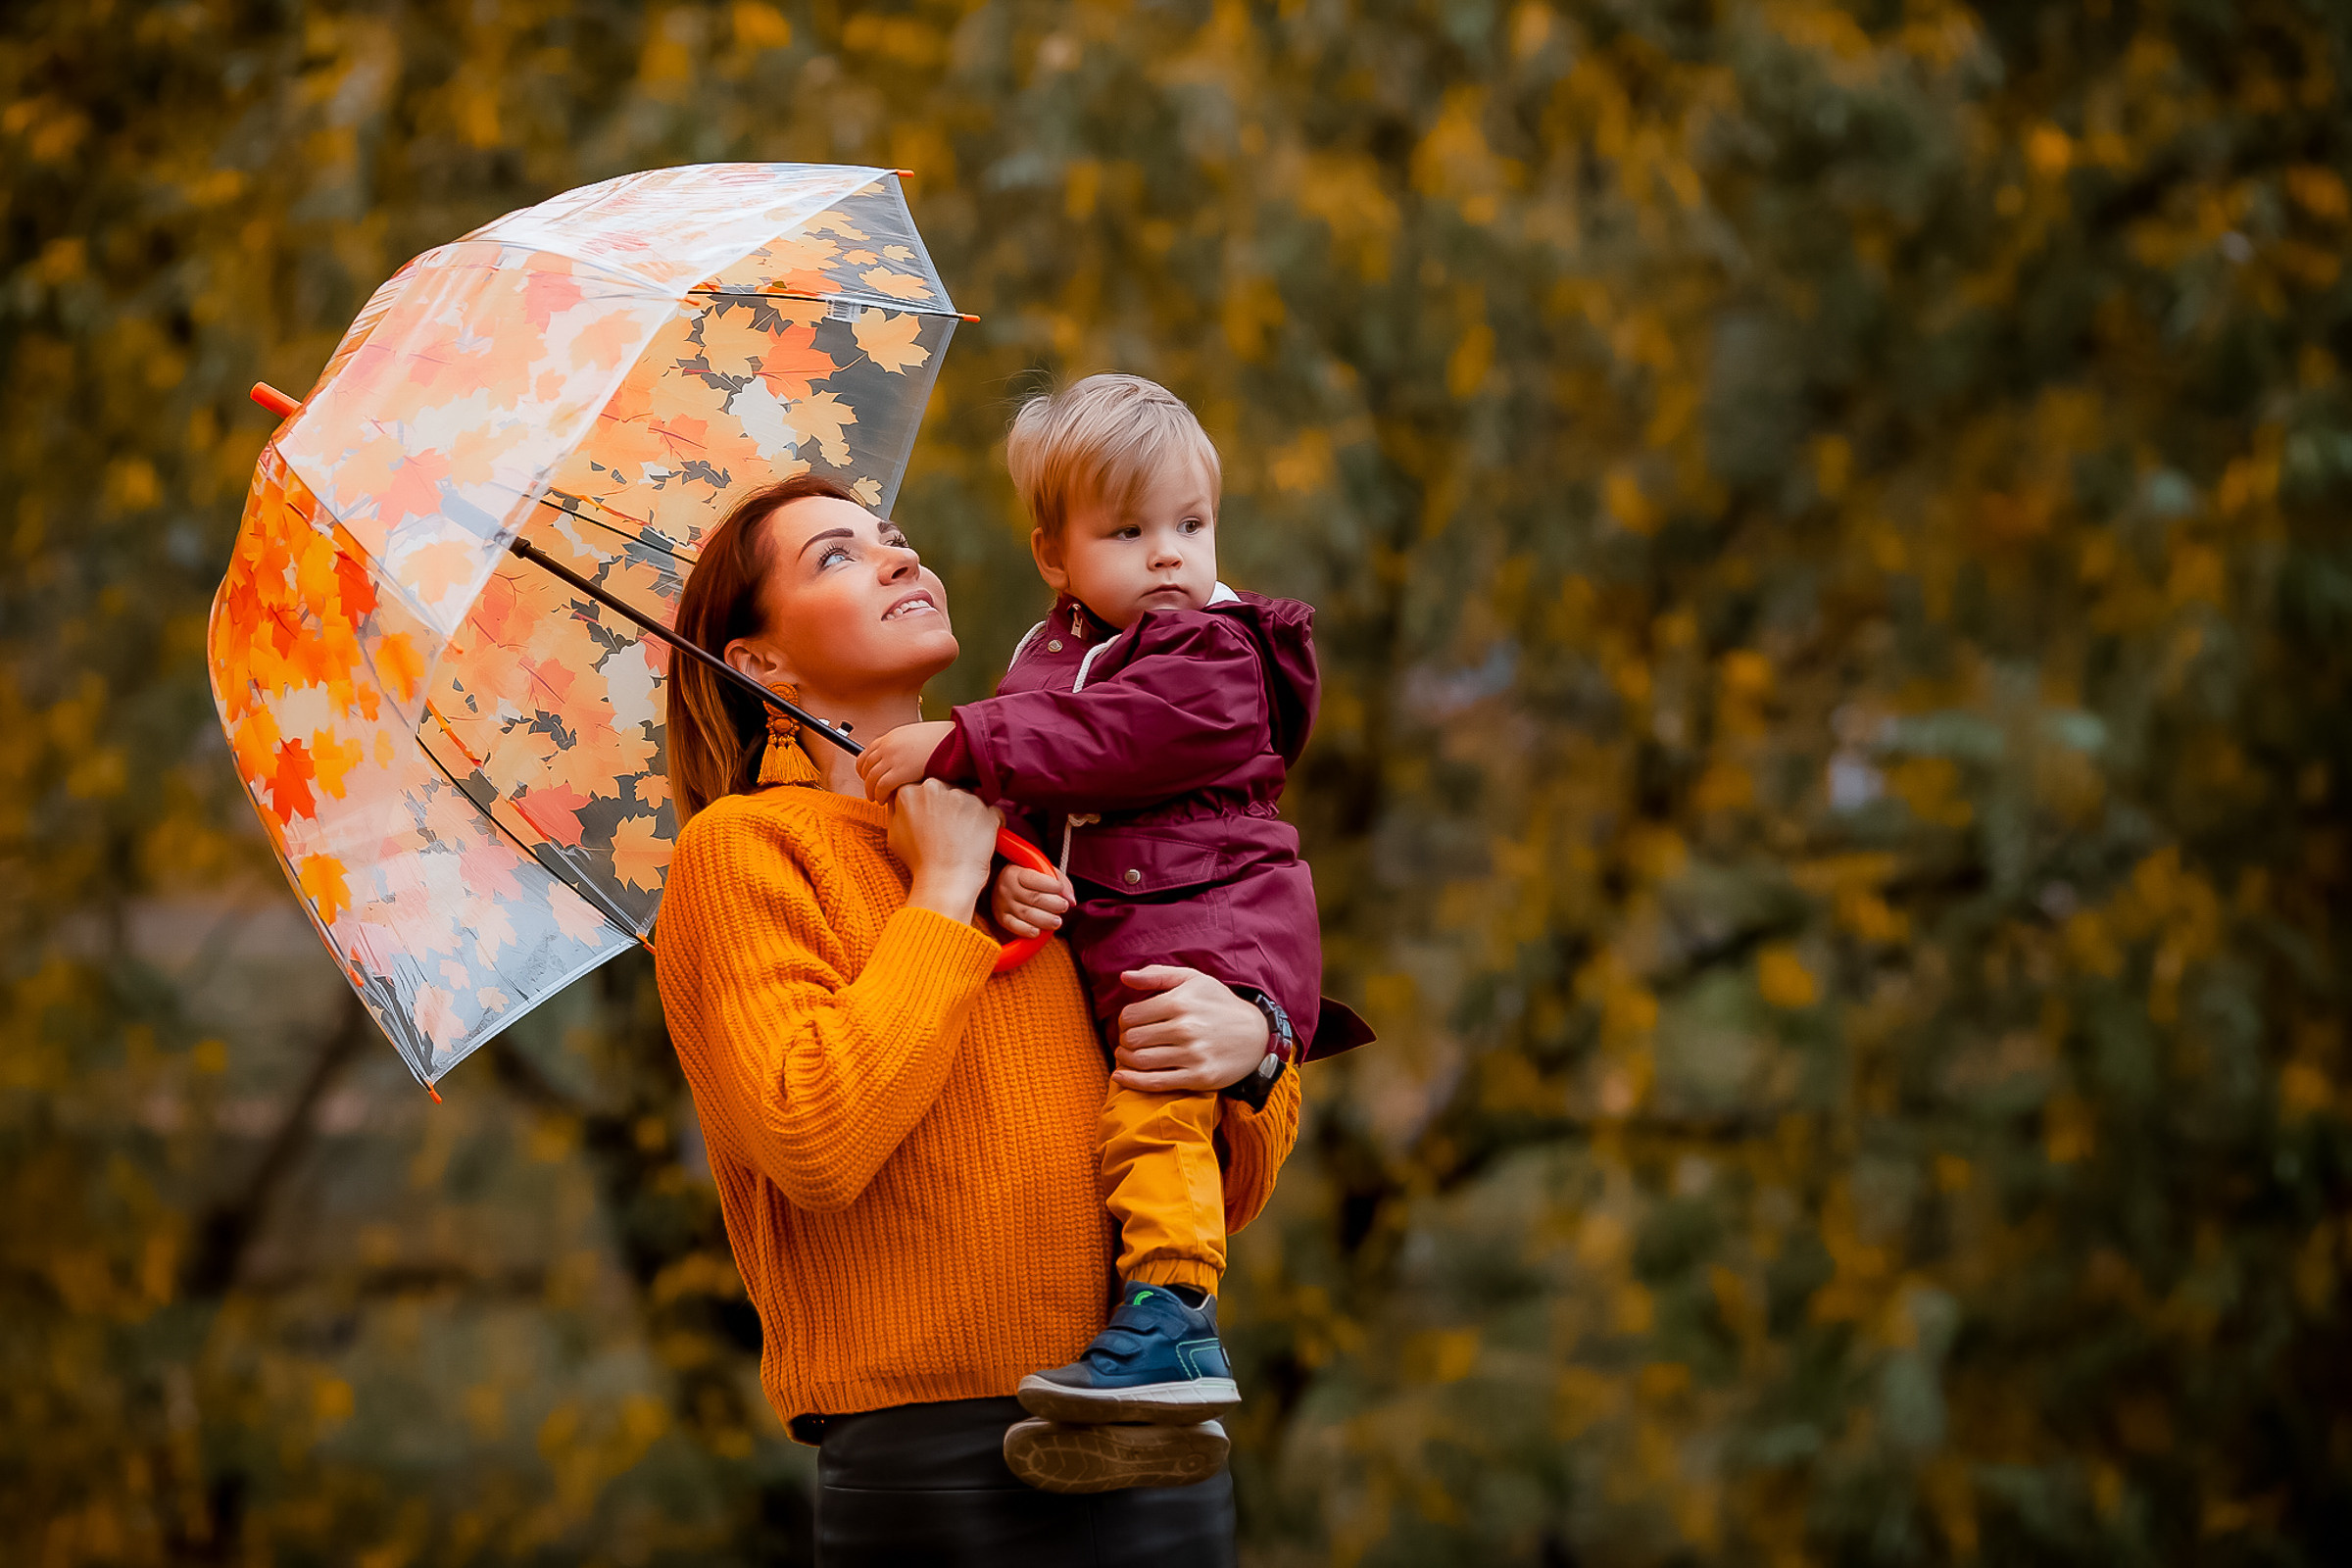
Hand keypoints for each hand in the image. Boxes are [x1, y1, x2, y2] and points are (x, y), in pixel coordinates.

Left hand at [858, 720, 956, 802]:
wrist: (954, 739)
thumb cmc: (942, 740)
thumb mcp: (917, 737)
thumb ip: (905, 746)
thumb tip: (904, 757)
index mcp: (891, 737)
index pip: (867, 752)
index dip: (863, 767)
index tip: (865, 775)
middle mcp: (888, 746)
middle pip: (866, 766)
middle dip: (865, 780)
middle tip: (870, 789)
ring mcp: (892, 759)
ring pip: (870, 778)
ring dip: (871, 790)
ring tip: (876, 798)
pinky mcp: (900, 772)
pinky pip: (881, 786)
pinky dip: (879, 795)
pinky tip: (884, 800)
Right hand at [887, 780, 1000, 923]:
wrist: (945, 882)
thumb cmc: (918, 862)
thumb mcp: (894, 833)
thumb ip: (897, 808)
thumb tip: (900, 796)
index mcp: (909, 791)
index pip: (921, 787)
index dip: (927, 805)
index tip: (931, 820)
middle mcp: (936, 787)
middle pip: (945, 788)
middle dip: (947, 805)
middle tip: (947, 831)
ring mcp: (963, 796)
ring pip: (967, 798)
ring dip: (967, 813)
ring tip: (961, 838)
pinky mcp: (986, 809)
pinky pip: (990, 811)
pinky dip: (987, 823)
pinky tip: (978, 839)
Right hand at [992, 863, 1072, 939]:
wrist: (998, 884)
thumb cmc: (1025, 878)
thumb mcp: (1040, 871)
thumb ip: (1059, 880)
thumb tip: (1071, 900)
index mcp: (1017, 873)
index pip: (1034, 879)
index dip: (1051, 885)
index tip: (1061, 888)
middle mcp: (1008, 888)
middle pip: (1033, 898)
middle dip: (1053, 904)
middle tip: (1064, 907)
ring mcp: (1004, 904)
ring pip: (1026, 914)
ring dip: (1045, 920)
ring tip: (1057, 922)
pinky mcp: (1002, 918)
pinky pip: (1014, 926)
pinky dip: (1026, 930)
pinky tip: (1038, 932)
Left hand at [1110, 967, 1271, 1092]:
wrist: (1257, 1036)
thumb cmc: (1220, 1005)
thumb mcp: (1193, 980)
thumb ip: (1157, 975)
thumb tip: (1124, 977)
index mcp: (1179, 1002)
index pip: (1130, 1016)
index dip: (1124, 1020)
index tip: (1130, 1023)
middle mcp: (1185, 1028)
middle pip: (1132, 1039)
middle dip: (1124, 1040)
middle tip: (1129, 1040)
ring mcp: (1192, 1055)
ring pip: (1140, 1061)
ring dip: (1126, 1059)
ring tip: (1127, 1055)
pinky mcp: (1198, 1077)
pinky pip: (1155, 1083)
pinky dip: (1132, 1081)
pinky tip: (1120, 1076)